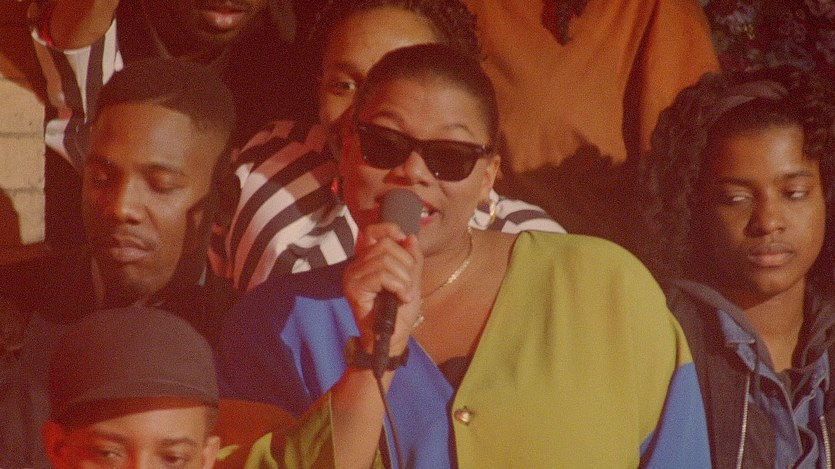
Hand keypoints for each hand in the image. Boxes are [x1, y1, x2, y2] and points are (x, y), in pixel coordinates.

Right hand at [343, 222, 421, 357]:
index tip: (403, 241)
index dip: (389, 230)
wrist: (392, 338)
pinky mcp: (353, 288)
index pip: (372, 231)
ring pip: (385, 260)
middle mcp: (355, 265)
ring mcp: (352, 276)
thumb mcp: (411, 280)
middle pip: (385, 245)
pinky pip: (381, 276)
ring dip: (404, 278)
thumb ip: (411, 258)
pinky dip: (398, 286)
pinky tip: (401, 298)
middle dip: (405, 264)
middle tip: (408, 284)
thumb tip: (410, 237)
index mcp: (367, 260)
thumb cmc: (399, 311)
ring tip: (405, 294)